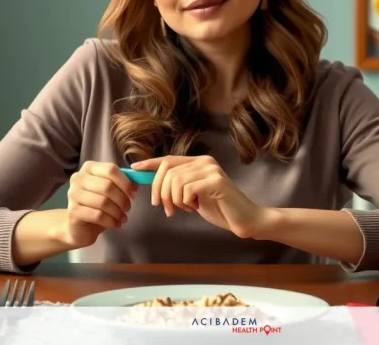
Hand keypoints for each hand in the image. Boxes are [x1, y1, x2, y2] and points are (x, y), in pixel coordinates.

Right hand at [63, 161, 137, 247]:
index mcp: (89, 168)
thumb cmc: (97, 205)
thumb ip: (123, 183)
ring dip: (117, 211)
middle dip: (122, 199)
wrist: (79, 226)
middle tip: (128, 208)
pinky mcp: (73, 212)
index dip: (125, 182)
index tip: (134, 194)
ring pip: (103, 202)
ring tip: (123, 218)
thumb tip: (137, 183)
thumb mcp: (110, 191)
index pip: (111, 169)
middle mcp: (78, 178)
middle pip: (107, 185)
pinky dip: (111, 221)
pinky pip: (98, 215)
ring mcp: (73, 194)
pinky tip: (115, 224)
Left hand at [131, 155, 268, 238]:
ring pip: (175, 181)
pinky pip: (186, 190)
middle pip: (167, 170)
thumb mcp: (193, 195)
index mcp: (199, 162)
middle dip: (160, 191)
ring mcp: (211, 170)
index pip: (168, 159)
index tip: (135, 169)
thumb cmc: (219, 208)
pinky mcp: (216, 182)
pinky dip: (185, 202)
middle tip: (164, 208)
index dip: (150, 164)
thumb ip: (178, 186)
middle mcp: (205, 162)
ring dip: (174, 200)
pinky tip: (195, 207)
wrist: (244, 219)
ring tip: (185, 209)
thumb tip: (154, 184)